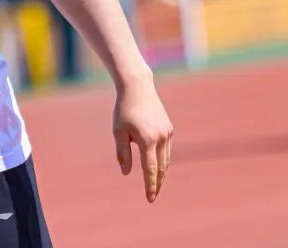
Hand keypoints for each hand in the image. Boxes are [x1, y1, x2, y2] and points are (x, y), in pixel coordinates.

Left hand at [113, 74, 172, 202]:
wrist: (138, 88)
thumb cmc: (124, 110)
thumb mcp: (118, 131)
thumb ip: (123, 153)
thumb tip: (127, 173)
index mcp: (147, 140)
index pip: (150, 170)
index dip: (150, 186)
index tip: (149, 199)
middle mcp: (161, 138)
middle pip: (161, 168)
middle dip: (157, 184)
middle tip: (152, 196)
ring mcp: (167, 133)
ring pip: (165, 160)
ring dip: (160, 173)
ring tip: (154, 184)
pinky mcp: (169, 129)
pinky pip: (166, 150)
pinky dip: (162, 160)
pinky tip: (157, 166)